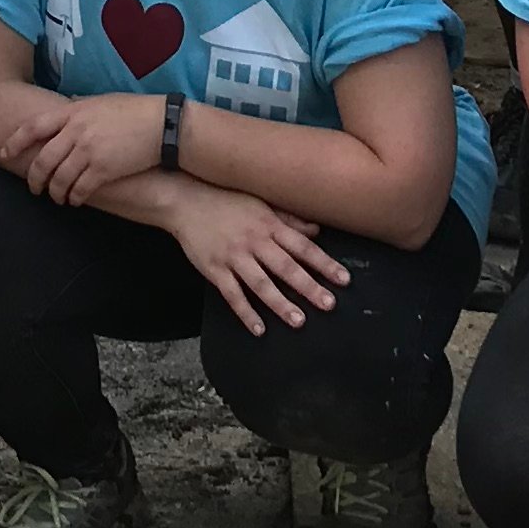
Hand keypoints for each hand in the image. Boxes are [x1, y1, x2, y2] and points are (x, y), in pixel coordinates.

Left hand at [18, 91, 168, 206]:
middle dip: (34, 178)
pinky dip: (74, 197)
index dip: (15, 141)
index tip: (5, 153)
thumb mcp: (101, 102)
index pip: (33, 127)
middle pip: (43, 159)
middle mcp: (76, 131)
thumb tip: (66, 111)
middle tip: (34, 188)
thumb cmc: (134, 110)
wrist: (162, 124)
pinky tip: (76, 201)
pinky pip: (80, 189)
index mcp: (72, 112)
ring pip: (59, 178)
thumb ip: (79, 109)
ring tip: (57, 198)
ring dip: (55, 192)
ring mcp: (89, 151)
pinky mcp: (104, 170)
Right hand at [160, 183, 349, 335]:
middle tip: (329, 304)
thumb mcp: (260, 203)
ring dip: (280, 303)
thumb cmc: (226, 199)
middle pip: (285, 267)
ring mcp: (233, 256)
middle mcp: (253, 241)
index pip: (302, 247)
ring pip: (260, 284)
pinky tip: (259, 329)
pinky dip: (245, 312)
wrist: (185, 200)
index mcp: (268, 225)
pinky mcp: (214, 269)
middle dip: (308, 287)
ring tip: (299, 321)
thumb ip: (288, 219)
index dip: (324, 263)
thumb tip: (316, 229)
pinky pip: (232, 294)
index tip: (343, 279)